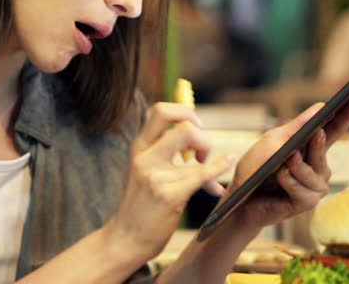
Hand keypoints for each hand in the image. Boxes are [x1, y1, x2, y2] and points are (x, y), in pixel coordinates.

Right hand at [105, 103, 235, 261]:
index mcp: (140, 147)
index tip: (195, 127)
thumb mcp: (143, 169)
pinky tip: (222, 176)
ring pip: (197, 151)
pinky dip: (219, 169)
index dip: (185, 112)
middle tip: (202, 151)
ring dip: (211, 160)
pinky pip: (203, 174)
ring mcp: (156, 176)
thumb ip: (162, 150)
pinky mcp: (169, 195)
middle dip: (202, 135)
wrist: (126, 238)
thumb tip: (196, 134)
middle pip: (184, 125)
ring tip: (210, 177)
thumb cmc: (140, 205)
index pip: (161, 110)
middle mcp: (145, 156)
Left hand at [224, 96, 348, 230]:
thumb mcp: (273, 141)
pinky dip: (291, 182)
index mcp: (311, 147)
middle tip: (316, 132)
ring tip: (289, 159)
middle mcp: (317, 167)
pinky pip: (305, 192)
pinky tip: (282, 175)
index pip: (333, 129)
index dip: (346, 114)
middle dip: (320, 143)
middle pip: (325, 151)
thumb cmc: (256, 168)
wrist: (238, 199)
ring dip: (299, 167)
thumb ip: (296, 127)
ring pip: (315, 174)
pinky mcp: (305, 203)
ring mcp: (313, 186)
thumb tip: (321, 106)